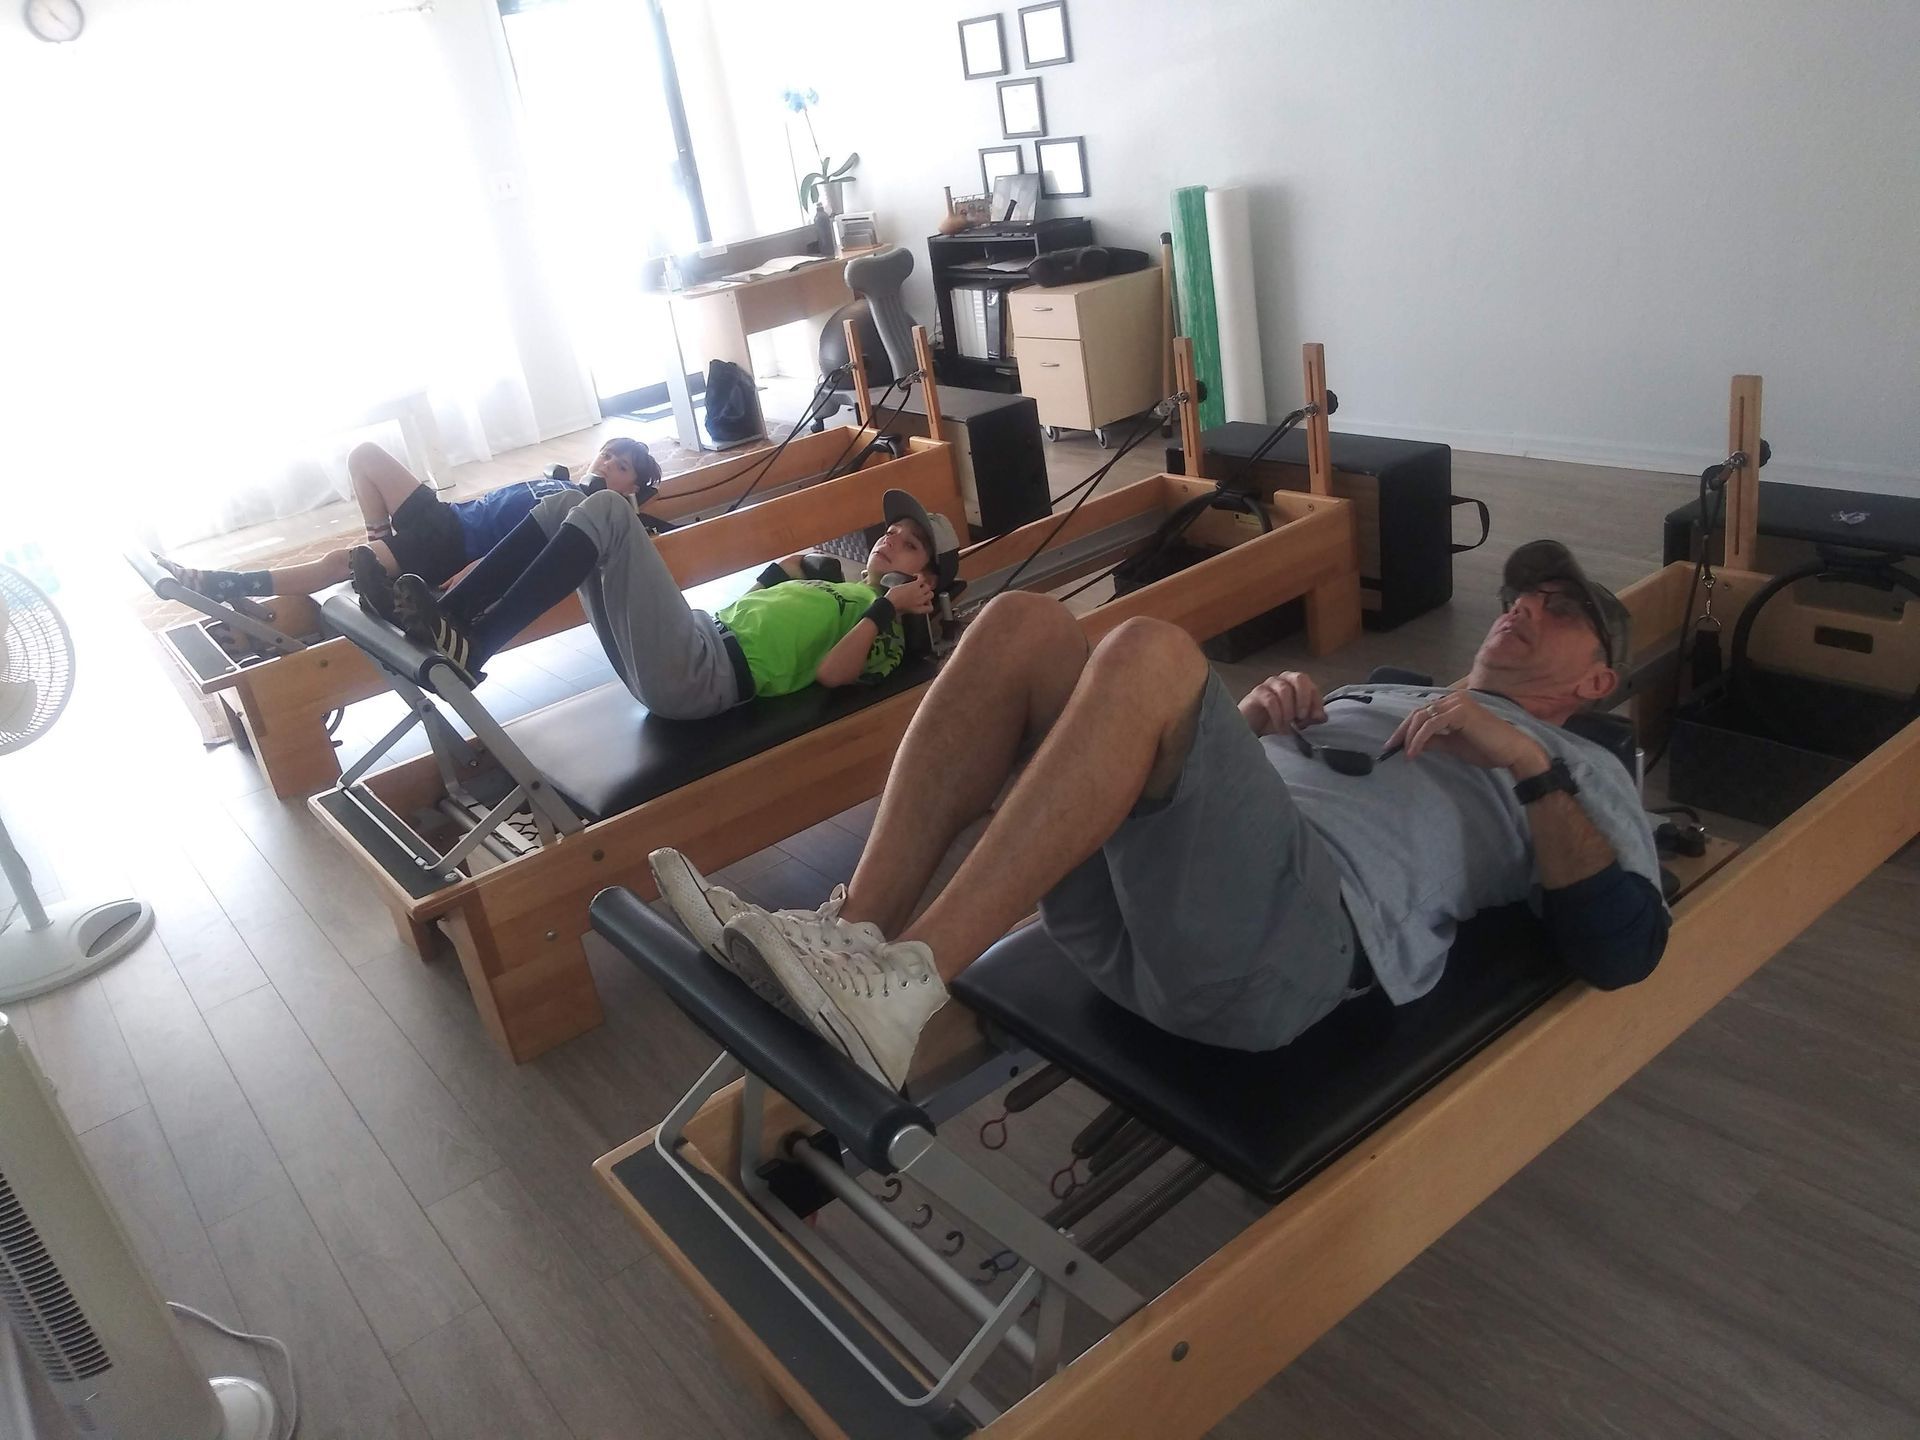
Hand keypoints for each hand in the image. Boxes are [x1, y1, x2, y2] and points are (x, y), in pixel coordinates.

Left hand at [885, 576, 934, 614]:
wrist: (891, 603)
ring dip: (924, 584)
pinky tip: (915, 576)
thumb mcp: (902, 614)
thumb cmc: (894, 609)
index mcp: (919, 609)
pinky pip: (922, 578)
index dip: (929, 603)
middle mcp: (921, 601)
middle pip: (931, 595)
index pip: (931, 608)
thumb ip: (905, 614)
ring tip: (918, 583)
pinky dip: (919, 576)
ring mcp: (919, 592)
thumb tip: (899, 620)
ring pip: (928, 586)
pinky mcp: (915, 585)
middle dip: (927, 592)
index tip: (926, 601)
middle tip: (921, 590)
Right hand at [1238, 671, 1325, 736]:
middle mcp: (1284, 680)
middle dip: (1304, 699)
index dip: (1316, 702)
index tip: (1316, 718)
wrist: (1252, 730)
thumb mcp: (1297, 723)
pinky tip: (1279, 726)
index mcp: (1296, 684)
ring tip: (1288, 725)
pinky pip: (1271, 699)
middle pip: (1300, 678)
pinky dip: (1278, 715)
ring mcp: (1269, 684)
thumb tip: (1323, 717)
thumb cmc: (1276, 722)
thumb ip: (1311, 718)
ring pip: (1284, 689)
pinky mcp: (1257, 693)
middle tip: (1301, 717)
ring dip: (1289, 710)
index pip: (1312, 686)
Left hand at [1387, 691, 1548, 773]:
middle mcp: (1454, 699)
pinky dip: (1419, 739)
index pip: (1422, 712)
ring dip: (1410, 737)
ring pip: (1423, 717)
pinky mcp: (1461, 712)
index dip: (1406, 728)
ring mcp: (1458, 703)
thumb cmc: (1487, 748)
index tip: (1394, 745)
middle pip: (1418, 712)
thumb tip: (1413, 744)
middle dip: (1402, 731)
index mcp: (1453, 704)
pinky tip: (1414, 752)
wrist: (1512, 752)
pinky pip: (1432, 725)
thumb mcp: (1453, 745)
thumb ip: (1434, 741)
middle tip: (1391, 748)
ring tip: (1405, 754)